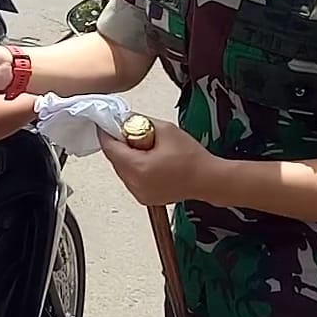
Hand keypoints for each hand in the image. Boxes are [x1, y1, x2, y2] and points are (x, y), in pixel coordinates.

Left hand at [98, 120, 220, 205]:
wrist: (209, 179)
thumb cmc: (193, 158)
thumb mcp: (164, 129)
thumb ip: (139, 122)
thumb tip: (122, 120)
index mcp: (138, 168)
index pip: (110, 148)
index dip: (107, 133)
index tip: (106, 123)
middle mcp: (135, 184)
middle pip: (114, 159)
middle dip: (120, 144)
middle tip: (132, 133)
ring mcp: (139, 193)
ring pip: (121, 169)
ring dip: (127, 157)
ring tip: (148, 148)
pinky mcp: (145, 197)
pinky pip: (131, 179)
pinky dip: (135, 168)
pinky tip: (151, 160)